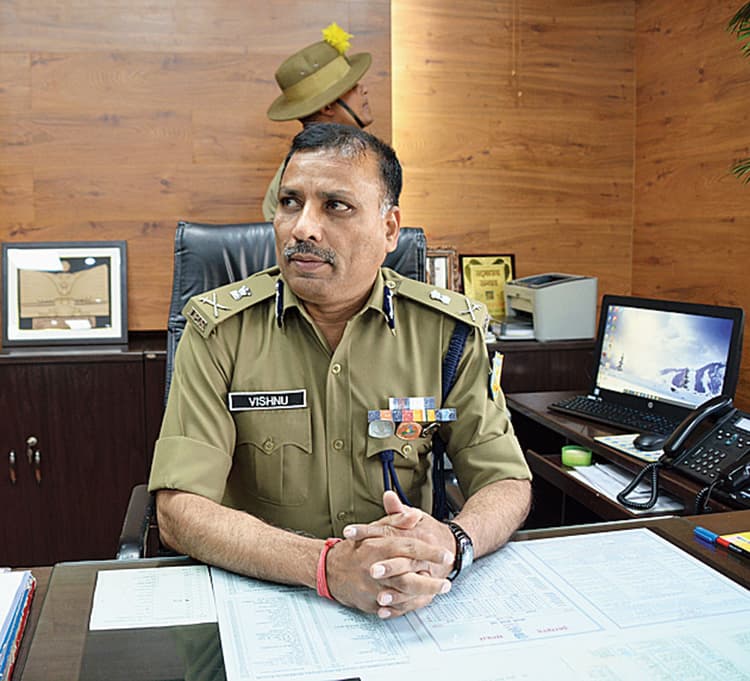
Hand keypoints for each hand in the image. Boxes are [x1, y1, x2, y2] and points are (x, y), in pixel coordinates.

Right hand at [331, 491, 454, 617]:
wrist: (329, 569)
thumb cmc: (354, 548)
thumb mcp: (375, 529)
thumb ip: (396, 521)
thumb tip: (415, 515)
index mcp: (377, 546)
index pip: (408, 548)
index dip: (429, 552)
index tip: (445, 555)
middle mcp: (374, 568)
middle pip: (408, 577)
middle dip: (431, 581)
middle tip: (447, 581)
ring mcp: (371, 588)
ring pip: (402, 595)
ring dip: (423, 594)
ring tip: (438, 591)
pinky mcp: (369, 602)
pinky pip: (393, 608)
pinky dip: (408, 606)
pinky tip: (420, 601)